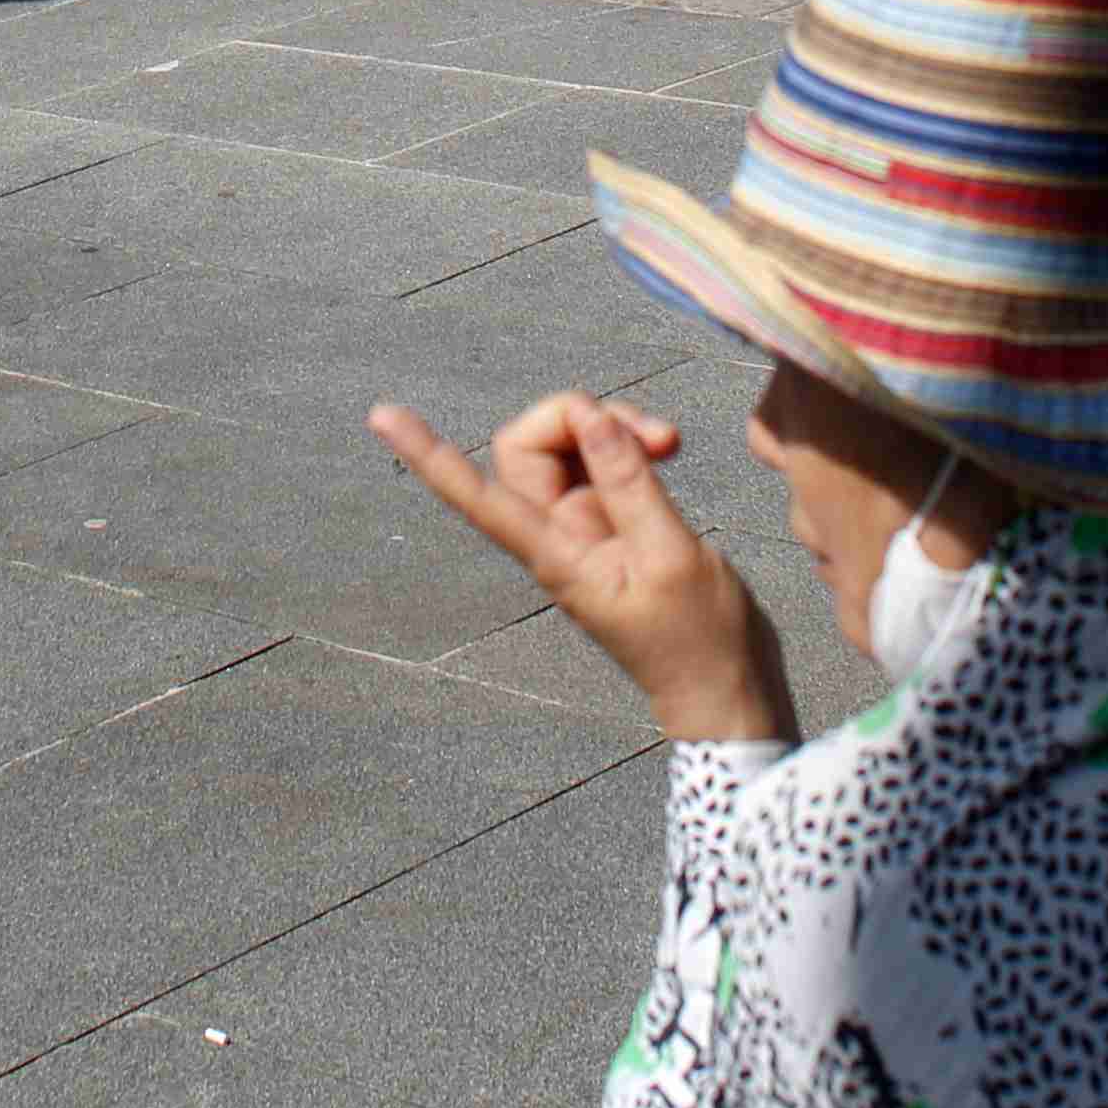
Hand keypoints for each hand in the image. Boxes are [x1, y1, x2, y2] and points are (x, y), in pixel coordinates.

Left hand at [372, 392, 792, 743]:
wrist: (725, 692)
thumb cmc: (699, 640)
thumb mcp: (670, 555)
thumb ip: (629, 482)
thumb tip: (590, 415)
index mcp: (556, 555)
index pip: (475, 496)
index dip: (429, 454)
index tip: (382, 416)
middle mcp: (558, 538)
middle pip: (527, 448)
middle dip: (577, 417)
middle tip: (653, 432)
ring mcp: (585, 530)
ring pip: (569, 448)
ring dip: (612, 427)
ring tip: (671, 441)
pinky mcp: (615, 525)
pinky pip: (602, 463)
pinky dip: (629, 444)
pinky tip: (668, 450)